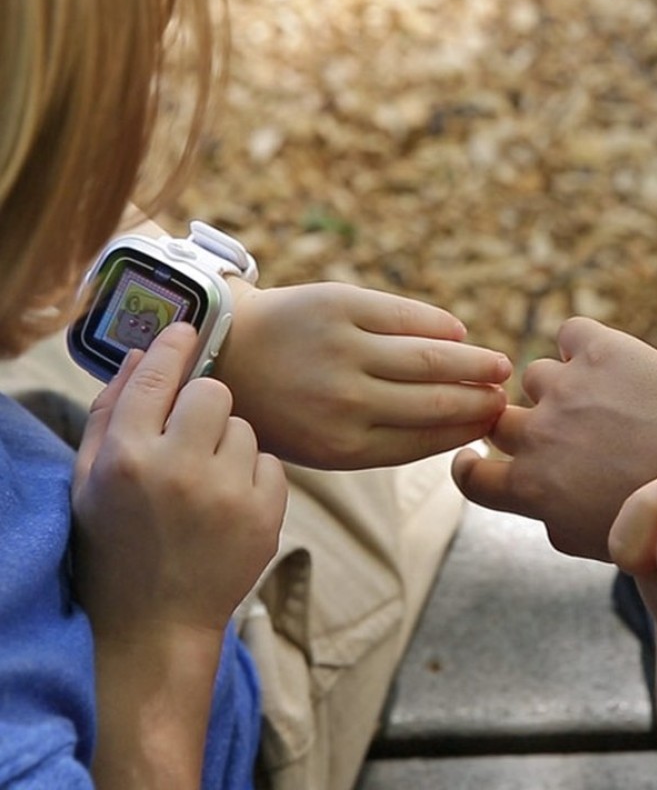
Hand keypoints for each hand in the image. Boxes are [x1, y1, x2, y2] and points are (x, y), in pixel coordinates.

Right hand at [72, 323, 286, 789]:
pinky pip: (271, 463)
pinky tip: (229, 506)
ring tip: (206, 484)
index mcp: (127, 457)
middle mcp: (178, 470)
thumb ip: (111, 413)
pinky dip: (254, 477)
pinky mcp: (265, 515)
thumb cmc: (115, 546)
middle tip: (192, 437)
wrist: (156, 622)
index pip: (157, 376)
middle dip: (205, 406)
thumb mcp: (89, 481)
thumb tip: (142, 354)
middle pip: (215, 392)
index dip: (174, 347)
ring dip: (229, 445)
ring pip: (246, 427)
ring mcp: (227, 494)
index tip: (187, 331)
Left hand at [215, 281, 511, 468]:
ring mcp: (343, 350)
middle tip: (505, 396)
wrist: (224, 352)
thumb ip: (385, 441)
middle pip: (438, 401)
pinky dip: (440, 326)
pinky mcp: (340, 304)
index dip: (466, 430)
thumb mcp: (322, 444)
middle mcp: (346, 401)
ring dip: (474, 363)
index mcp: (342, 445)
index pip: (426, 439)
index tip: (491, 422)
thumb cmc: (282, 406)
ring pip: (432, 359)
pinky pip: (407, 316)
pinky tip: (458, 334)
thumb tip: (459, 427)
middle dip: (480, 400)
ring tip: (498, 366)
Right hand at [452, 317, 656, 559]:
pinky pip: (572, 334)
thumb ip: (558, 523)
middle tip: (564, 428)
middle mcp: (539, 434)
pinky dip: (587, 344)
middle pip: (500, 419)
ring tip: (607, 398)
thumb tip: (541, 505)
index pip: (471, 476)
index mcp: (533, 489)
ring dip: (562, 385)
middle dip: (524, 424)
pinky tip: (615, 361)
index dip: (471, 464)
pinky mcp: (599, 348)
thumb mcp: (608, 543)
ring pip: (538, 376)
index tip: (477, 456)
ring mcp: (565, 388)